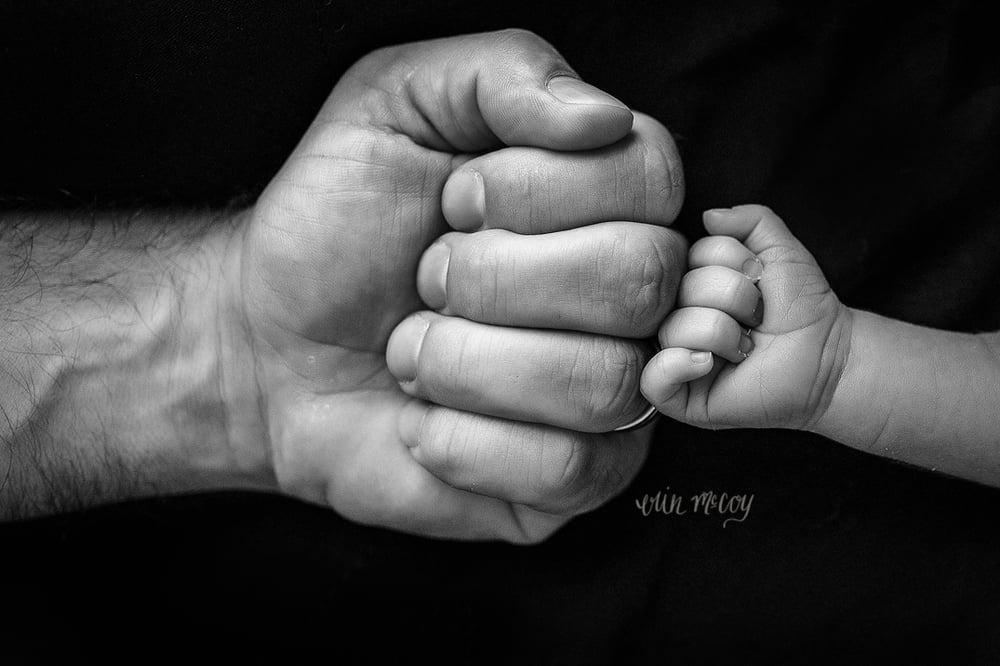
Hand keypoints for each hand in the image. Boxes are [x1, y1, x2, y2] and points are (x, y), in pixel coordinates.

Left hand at [231, 30, 686, 541]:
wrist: (268, 342)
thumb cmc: (338, 222)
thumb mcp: (396, 104)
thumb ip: (503, 72)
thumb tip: (602, 117)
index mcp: (607, 199)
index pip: (649, 178)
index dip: (531, 191)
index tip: (451, 202)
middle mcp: (629, 299)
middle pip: (639, 281)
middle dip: (492, 278)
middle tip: (429, 279)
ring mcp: (612, 397)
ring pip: (602, 384)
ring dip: (465, 363)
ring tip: (416, 350)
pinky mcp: (574, 483)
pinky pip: (567, 471)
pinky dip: (462, 443)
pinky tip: (424, 420)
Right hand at [640, 204, 851, 430]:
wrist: (828, 358)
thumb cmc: (803, 308)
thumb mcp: (782, 251)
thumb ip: (752, 220)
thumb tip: (708, 216)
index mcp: (692, 284)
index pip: (690, 255)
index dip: (732, 263)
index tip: (760, 279)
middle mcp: (677, 317)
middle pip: (684, 290)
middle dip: (736, 299)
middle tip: (758, 318)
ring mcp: (675, 356)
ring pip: (676, 328)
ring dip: (726, 334)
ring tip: (747, 346)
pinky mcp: (679, 396)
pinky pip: (654, 378)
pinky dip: (679, 365)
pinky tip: (710, 364)